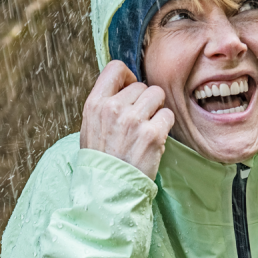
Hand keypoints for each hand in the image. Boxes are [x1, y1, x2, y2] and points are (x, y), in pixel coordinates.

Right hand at [80, 61, 174, 179]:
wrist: (108, 189)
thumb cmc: (100, 159)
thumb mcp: (90, 126)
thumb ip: (105, 104)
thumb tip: (126, 86)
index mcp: (95, 103)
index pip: (115, 68)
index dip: (127, 77)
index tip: (130, 90)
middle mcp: (113, 108)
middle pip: (142, 85)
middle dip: (144, 101)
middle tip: (139, 121)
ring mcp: (133, 120)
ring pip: (157, 95)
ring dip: (156, 110)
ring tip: (147, 128)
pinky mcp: (152, 133)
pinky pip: (167, 115)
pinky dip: (164, 126)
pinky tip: (154, 139)